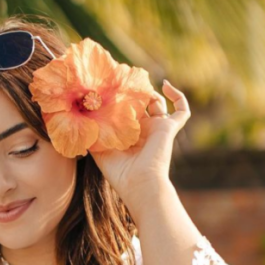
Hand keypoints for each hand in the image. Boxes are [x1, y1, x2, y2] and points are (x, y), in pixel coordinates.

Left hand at [89, 80, 190, 216]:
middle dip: (133, 93)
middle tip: (121, 81)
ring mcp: (158, 129)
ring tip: (136, 86)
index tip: (109, 89)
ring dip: (148, 92)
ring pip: (158, 103)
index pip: (126, 113)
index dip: (120, 101)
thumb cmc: (119, 172)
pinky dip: (177, 95)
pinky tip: (166, 84)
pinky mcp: (169, 128)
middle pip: (141, 106)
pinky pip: (182, 110)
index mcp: (129, 137)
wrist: (139, 183)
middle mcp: (144, 132)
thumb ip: (94, 134)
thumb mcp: (100, 150)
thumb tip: (83, 117)